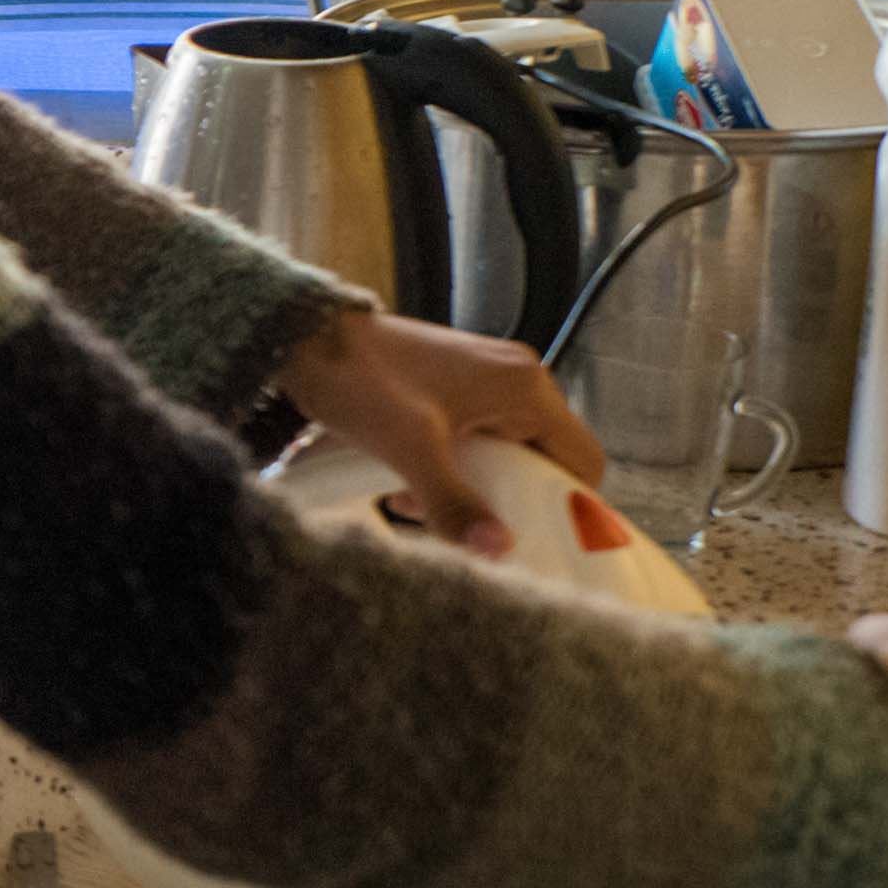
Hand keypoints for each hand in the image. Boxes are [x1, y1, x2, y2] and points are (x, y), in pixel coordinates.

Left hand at [272, 307, 607, 555]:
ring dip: (471, 487)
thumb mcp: (409, 449)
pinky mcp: (452, 387)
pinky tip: (406, 485)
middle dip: (508, 499)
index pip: (584, 459)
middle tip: (467, 527)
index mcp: (524, 387)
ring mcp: (484, 379)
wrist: (303, 338)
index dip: (569, 504)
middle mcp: (515, 378)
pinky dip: (451, 467)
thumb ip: (454, 502)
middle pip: (544, 460)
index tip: (533, 536)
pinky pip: (473, 438)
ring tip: (419, 504)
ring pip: (504, 453)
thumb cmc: (357, 378)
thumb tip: (498, 549)